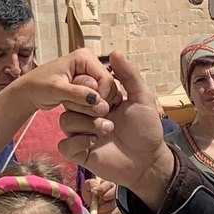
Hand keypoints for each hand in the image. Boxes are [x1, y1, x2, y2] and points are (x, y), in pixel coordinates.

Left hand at [11, 51, 120, 114]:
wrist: (29, 91)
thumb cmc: (38, 86)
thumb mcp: (56, 89)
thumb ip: (76, 93)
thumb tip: (96, 99)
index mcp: (85, 56)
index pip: (106, 79)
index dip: (102, 96)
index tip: (90, 108)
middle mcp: (91, 62)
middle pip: (108, 86)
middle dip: (97, 100)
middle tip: (79, 107)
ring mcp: (90, 74)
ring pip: (105, 94)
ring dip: (93, 104)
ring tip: (75, 106)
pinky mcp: (88, 84)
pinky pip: (98, 97)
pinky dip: (90, 106)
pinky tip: (78, 108)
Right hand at [62, 54, 172, 208]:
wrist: (148, 161)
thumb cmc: (147, 129)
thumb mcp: (141, 97)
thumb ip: (129, 75)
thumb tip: (114, 52)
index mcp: (99, 100)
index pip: (80, 85)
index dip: (88, 86)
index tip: (107, 94)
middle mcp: (87, 115)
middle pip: (68, 101)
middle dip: (86, 105)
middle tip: (107, 111)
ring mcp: (81, 134)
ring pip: (65, 121)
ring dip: (86, 123)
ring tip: (108, 129)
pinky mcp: (79, 152)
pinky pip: (65, 144)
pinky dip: (79, 141)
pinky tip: (96, 143)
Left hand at [82, 177, 124, 213]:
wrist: (93, 204)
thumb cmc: (90, 193)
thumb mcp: (87, 187)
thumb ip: (90, 184)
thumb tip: (95, 188)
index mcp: (108, 182)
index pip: (108, 184)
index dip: (101, 189)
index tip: (94, 192)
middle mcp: (116, 190)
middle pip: (113, 194)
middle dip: (103, 199)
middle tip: (97, 201)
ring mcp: (119, 200)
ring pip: (112, 205)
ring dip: (102, 208)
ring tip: (97, 207)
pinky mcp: (118, 209)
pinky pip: (113, 213)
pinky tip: (100, 212)